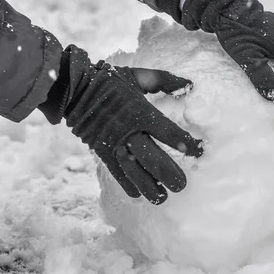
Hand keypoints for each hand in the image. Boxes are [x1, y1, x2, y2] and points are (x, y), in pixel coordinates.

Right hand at [39, 46, 202, 204]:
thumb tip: (190, 84)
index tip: (198, 150)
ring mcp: (113, 142)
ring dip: (148, 185)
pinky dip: (126, 183)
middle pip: (151, 156)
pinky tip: (138, 194)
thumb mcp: (140, 76)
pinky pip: (115, 170)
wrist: (75, 88)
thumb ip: (165, 80)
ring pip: (133, 169)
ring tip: (163, 197)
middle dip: (168, 173)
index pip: (167, 131)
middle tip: (182, 185)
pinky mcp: (101, 150)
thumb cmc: (111, 80)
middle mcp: (128, 130)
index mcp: (140, 111)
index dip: (184, 142)